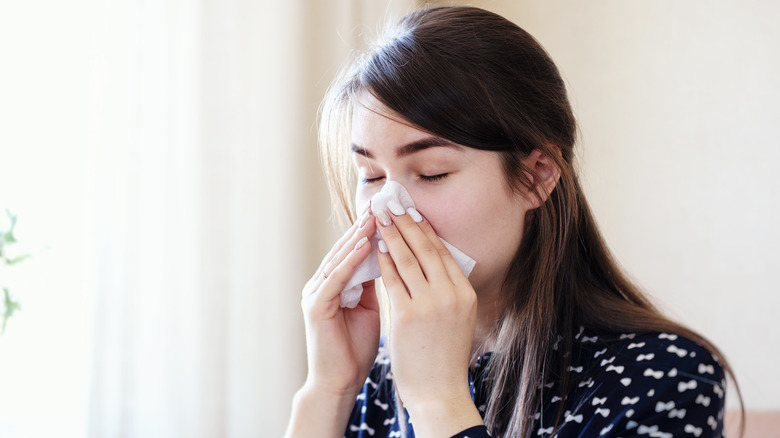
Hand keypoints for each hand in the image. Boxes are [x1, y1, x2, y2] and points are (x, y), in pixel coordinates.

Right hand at [300, 208, 380, 397]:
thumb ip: (374, 284)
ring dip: (358, 237)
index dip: (373, 232)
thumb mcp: (370, 309)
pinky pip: (335, 278)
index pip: (354, 251)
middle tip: (384, 204)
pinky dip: (350, 261)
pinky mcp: (315, 306)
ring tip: (376, 217)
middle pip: (345, 249)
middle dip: (365, 227)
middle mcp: (321, 284)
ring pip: (339, 258)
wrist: (339, 383)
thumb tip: (392, 259)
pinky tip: (365, 245)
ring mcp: (315, 293)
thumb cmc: (355, 349)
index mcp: (334, 285)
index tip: (393, 214)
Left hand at [375, 207, 482, 435]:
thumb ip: (447, 291)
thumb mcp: (457, 319)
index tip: (412, 211)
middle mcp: (451, 295)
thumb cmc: (443, 357)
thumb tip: (433, 264)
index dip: (425, 229)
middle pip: (426, 249)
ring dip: (392, 234)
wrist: (439, 393)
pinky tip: (375, 246)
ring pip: (408, 259)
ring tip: (381, 217)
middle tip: (393, 203)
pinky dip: (383, 260)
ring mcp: (430, 304)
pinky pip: (393, 279)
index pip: (442, 253)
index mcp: (465, 294)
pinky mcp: (408, 315)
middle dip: (407, 222)